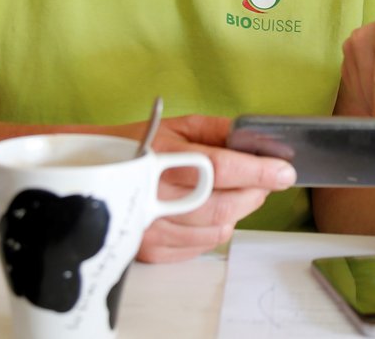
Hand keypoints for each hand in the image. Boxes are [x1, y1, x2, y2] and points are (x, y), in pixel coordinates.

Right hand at [133, 114, 295, 262]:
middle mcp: (155, 195)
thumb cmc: (138, 144)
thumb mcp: (178, 125)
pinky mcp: (148, 249)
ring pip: (215, 230)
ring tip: (239, 196)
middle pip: (222, 206)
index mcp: (163, 157)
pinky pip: (199, 247)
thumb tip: (257, 140)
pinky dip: (216, 231)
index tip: (284, 172)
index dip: (257, 172)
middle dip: (254, 194)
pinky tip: (211, 213)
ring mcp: (150, 227)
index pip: (220, 169)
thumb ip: (219, 130)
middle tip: (264, 182)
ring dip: (239, 213)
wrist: (90, 173)